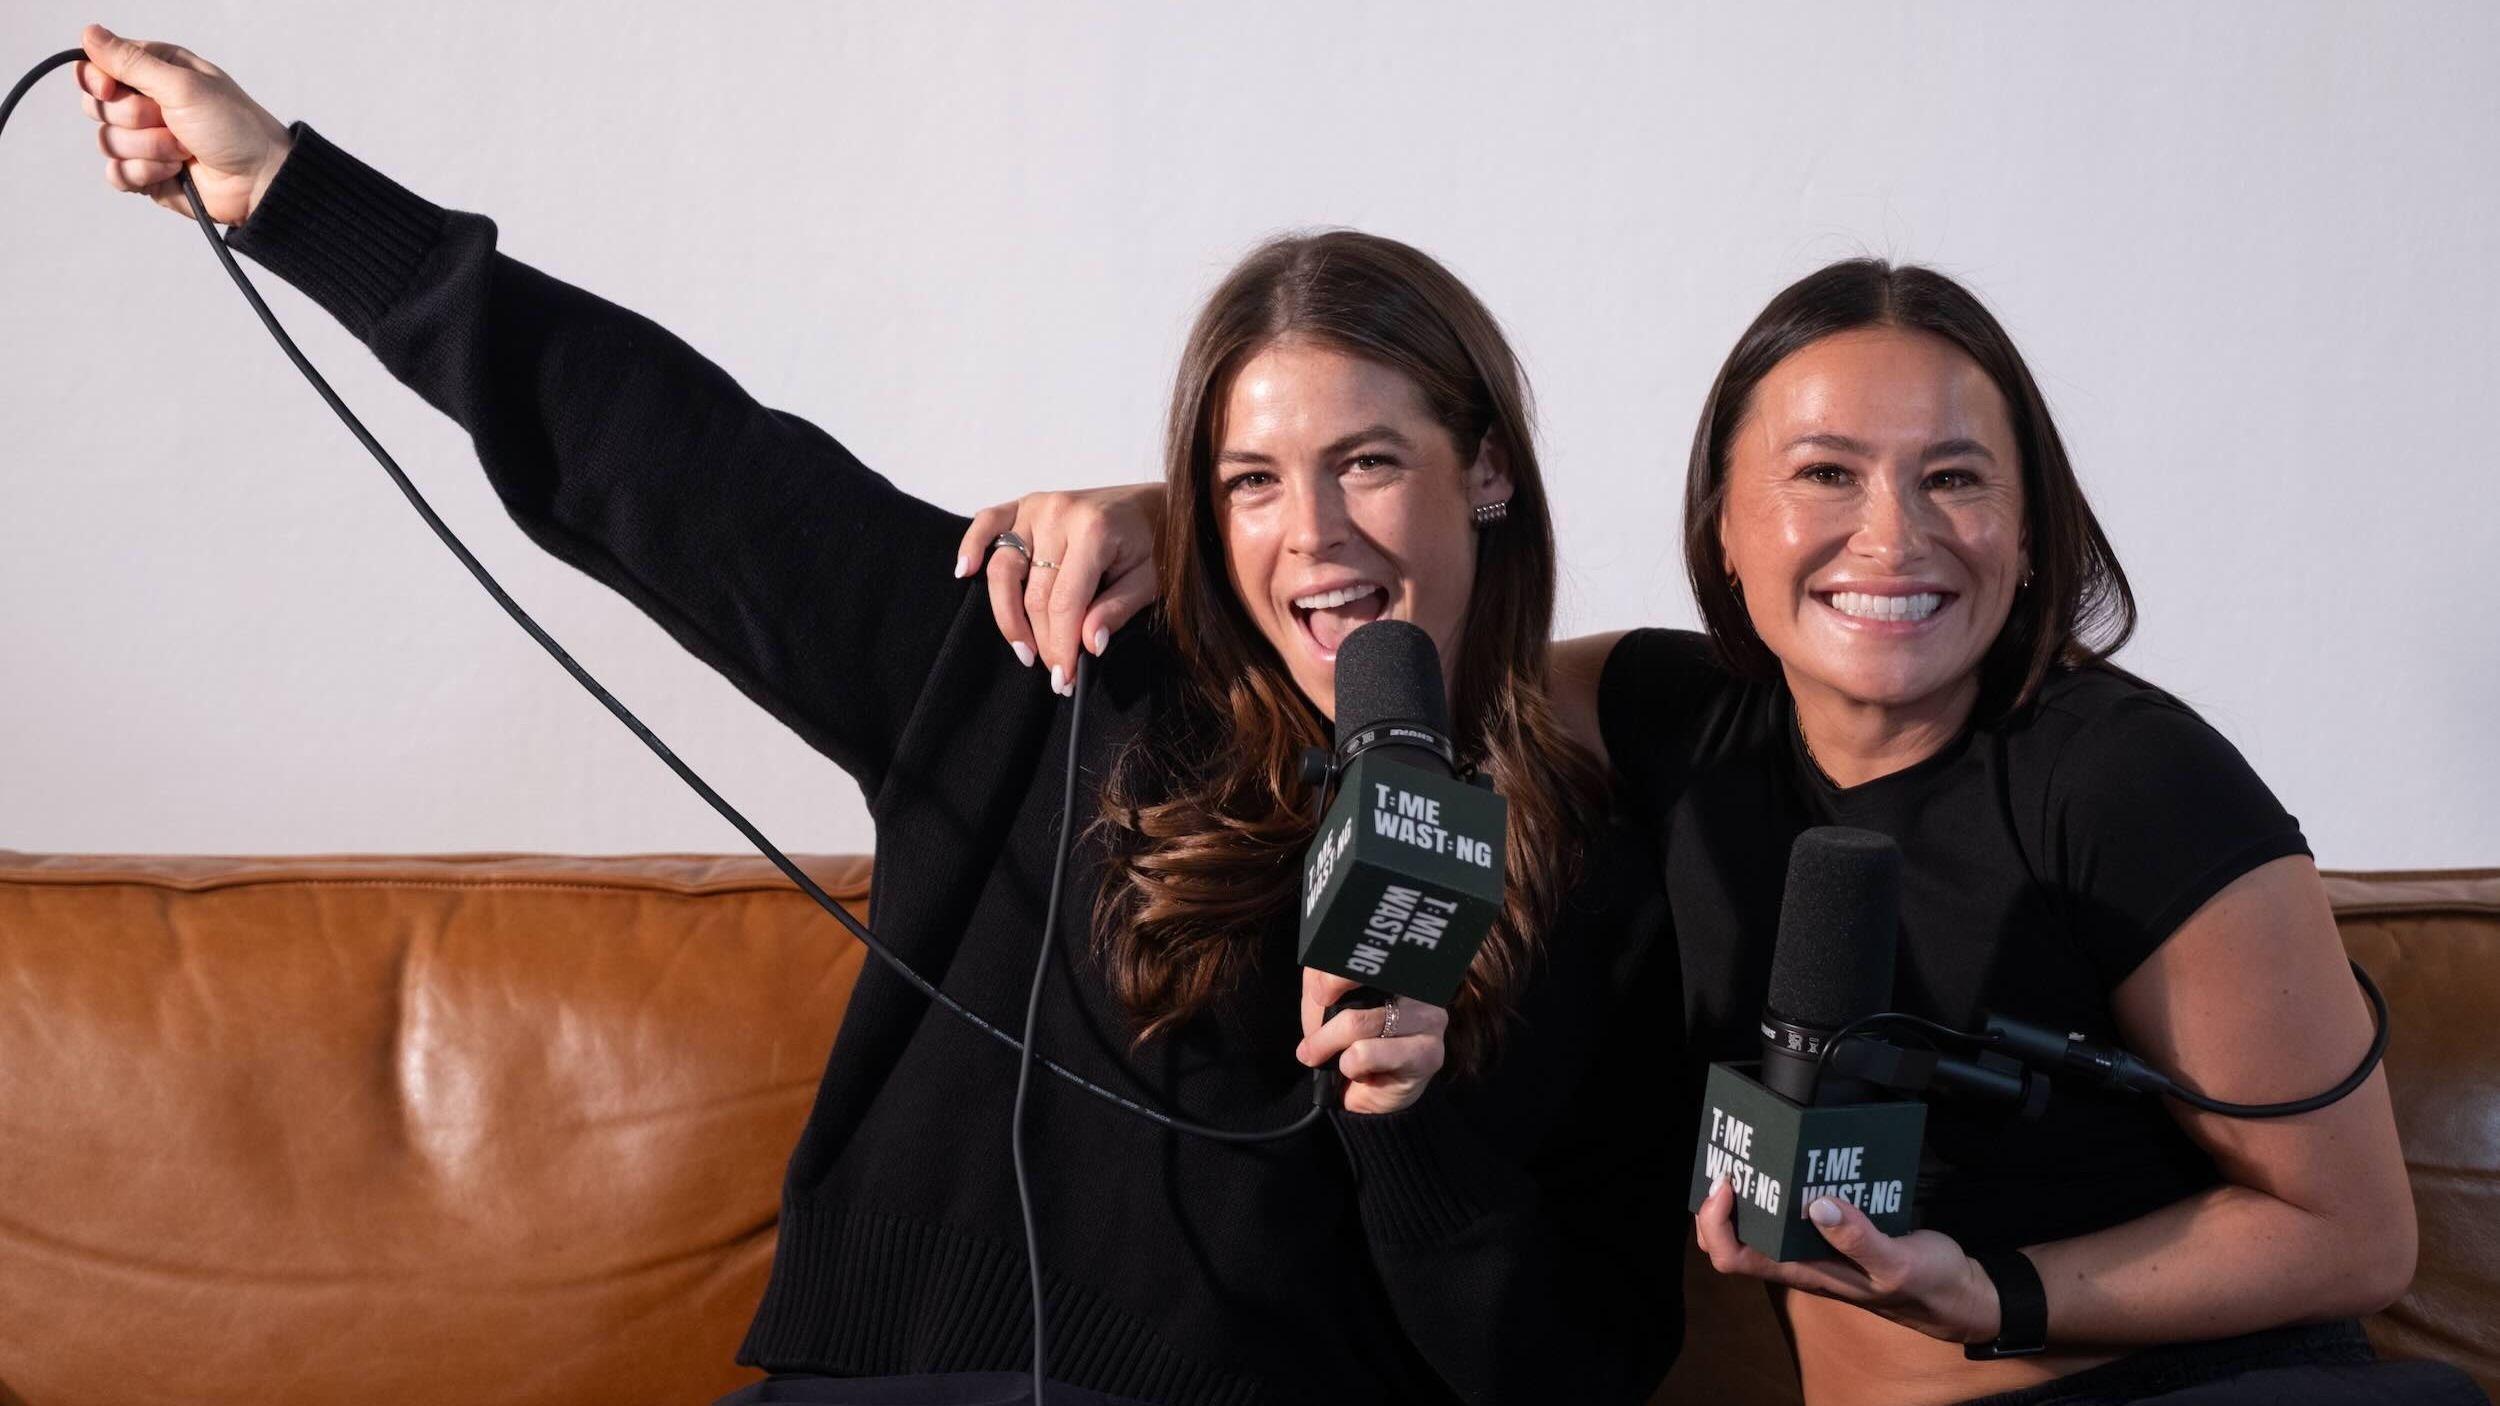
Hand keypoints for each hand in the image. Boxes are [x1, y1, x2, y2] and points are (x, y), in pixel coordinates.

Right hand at [71, 24, 291, 224]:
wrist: (261, 181)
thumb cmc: (236, 128)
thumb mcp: (183, 85)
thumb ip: (131, 62)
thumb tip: (90, 32)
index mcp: (157, 72)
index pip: (98, 67)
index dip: (97, 79)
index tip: (111, 89)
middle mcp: (149, 103)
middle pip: (98, 106)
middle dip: (132, 118)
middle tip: (168, 121)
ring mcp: (146, 140)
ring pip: (107, 142)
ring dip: (147, 148)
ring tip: (183, 150)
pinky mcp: (148, 173)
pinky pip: (117, 174)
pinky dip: (143, 174)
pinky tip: (172, 172)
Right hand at [953, 484, 1165, 694]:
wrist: (1158, 505)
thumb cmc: (1155, 544)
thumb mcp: (1150, 581)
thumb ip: (1118, 610)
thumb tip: (1089, 644)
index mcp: (1094, 530)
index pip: (1065, 602)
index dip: (1061, 646)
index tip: (1064, 679)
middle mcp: (1059, 514)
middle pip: (1034, 594)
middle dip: (1043, 640)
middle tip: (1054, 674)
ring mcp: (1038, 506)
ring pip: (1004, 569)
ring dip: (1007, 615)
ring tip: (1024, 649)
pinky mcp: (1025, 504)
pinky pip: (988, 522)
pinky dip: (972, 545)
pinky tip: (965, 573)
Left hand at [1294, 970, 1447, 1115]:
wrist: (1371, 1096)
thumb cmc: (1350, 1045)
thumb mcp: (1326, 1009)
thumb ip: (1321, 986)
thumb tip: (1320, 987)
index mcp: (1396, 970)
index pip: (1367, 957)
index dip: (1334, 974)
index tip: (1320, 996)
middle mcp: (1418, 989)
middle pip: (1356, 990)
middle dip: (1323, 1026)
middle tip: (1310, 1048)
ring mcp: (1428, 1019)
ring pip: (1358, 1022)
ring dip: (1331, 1047)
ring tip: (1335, 1061)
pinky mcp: (1428, 1053)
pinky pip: (1367, 1053)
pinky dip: (1351, 1066)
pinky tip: (1361, 1072)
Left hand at [1694, 1173, 2000, 1344]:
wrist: (1958, 1295)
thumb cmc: (1927, 1288)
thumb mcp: (1897, 1264)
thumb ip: (1859, 1240)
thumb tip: (1819, 1206)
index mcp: (1805, 1272)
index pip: (1733, 1256)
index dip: (1716, 1223)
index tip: (1727, 1183)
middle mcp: (1801, 1259)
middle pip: (1735, 1235)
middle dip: (1723, 1199)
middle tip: (1734, 1156)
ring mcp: (1817, 1244)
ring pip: (1763, 1219)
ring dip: (1755, 1187)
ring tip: (1760, 1147)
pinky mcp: (1836, 1230)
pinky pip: (1798, 1206)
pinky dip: (1792, 1183)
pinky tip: (1802, 1156)